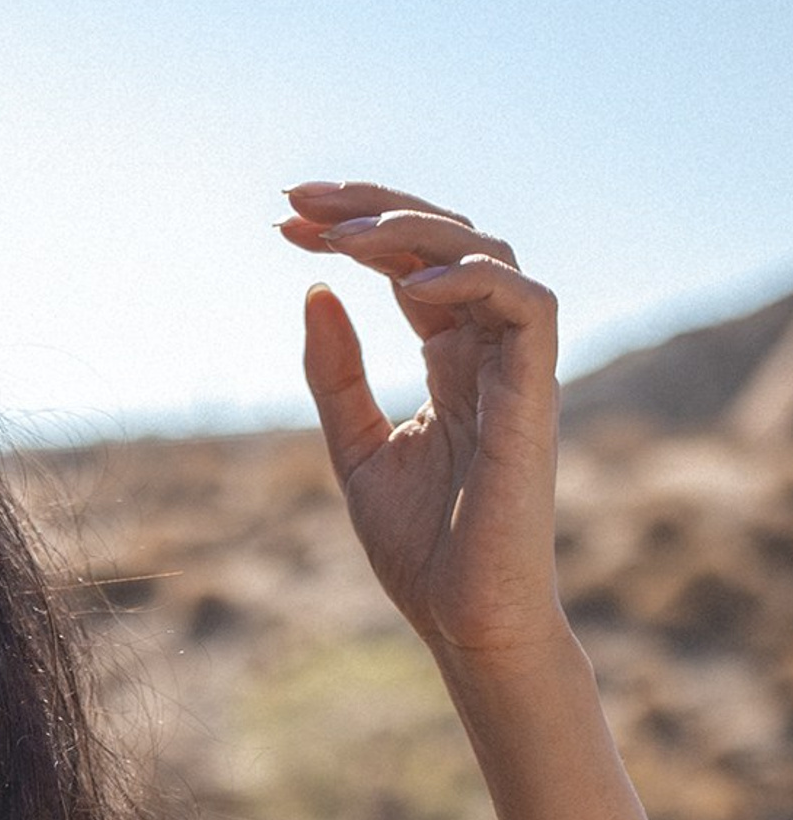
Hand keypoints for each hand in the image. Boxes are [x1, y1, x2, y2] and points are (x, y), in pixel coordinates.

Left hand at [280, 181, 565, 665]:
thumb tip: (312, 292)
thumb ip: (335, 373)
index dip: (351, 234)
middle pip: (446, 242)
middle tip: (297, 200)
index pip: (408, 268)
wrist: (462, 618)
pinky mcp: (538, 393)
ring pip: (489, 253)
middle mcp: (488, 352)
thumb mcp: (353, 446)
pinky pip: (528, 305)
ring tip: (340, 236)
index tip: (281, 223)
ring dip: (413, 231)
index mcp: (450, 362)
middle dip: (372, 209)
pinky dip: (473, 279)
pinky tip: (406, 283)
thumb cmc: (419, 546)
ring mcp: (517, 368)